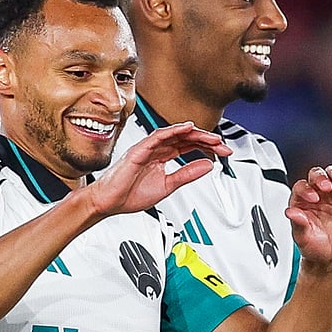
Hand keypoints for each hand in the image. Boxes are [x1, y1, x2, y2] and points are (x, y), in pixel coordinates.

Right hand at [84, 122, 230, 216]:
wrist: (108, 203)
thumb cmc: (130, 194)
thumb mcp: (168, 185)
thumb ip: (187, 174)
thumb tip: (207, 166)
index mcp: (162, 157)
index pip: (189, 146)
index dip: (206, 146)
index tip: (223, 152)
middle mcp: (156, 149)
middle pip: (185, 138)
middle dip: (206, 140)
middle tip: (222, 145)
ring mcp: (147, 148)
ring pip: (174, 134)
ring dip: (194, 134)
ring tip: (211, 137)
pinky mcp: (138, 151)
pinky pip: (157, 137)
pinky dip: (172, 131)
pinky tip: (186, 128)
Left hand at [287, 165, 331, 267]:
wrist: (330, 255)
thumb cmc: (313, 245)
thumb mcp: (303, 238)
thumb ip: (298, 224)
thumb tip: (290, 212)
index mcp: (301, 201)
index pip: (301, 187)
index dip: (306, 190)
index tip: (313, 199)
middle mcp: (317, 193)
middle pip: (316, 175)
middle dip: (320, 177)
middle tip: (325, 186)